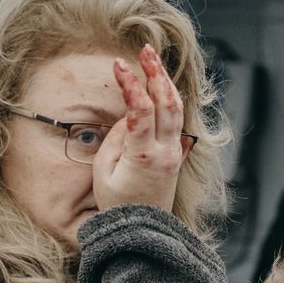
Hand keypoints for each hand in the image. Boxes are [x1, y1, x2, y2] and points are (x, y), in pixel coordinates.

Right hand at [92, 44, 185, 212]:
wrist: (142, 232)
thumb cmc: (118, 204)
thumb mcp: (105, 172)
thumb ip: (116, 140)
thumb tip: (128, 116)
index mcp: (145, 155)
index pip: (142, 110)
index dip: (131, 84)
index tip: (119, 64)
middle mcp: (166, 151)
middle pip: (167, 103)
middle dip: (156, 73)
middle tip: (146, 50)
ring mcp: (175, 154)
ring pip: (177, 110)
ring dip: (166, 83)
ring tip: (154, 62)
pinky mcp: (177, 156)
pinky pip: (178, 122)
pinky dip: (170, 100)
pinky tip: (163, 88)